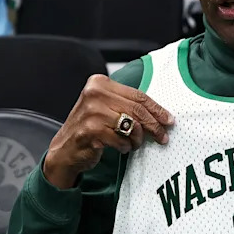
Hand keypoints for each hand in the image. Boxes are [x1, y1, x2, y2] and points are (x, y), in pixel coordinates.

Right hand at [43, 75, 173, 188]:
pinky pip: (121, 139)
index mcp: (100, 83)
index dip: (157, 109)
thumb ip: (128, 106)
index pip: (138, 95)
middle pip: (137, 110)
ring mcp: (90, 112)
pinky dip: (125, 146)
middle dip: (154, 126)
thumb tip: (161, 115)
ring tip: (134, 143)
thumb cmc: (90, 128)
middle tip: (163, 137)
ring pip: (132, 125)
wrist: (64, 150)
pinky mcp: (90, 130)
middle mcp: (94, 94)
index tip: (169, 120)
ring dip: (138, 139)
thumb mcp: (107, 109)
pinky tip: (121, 147)